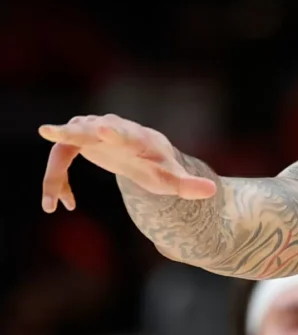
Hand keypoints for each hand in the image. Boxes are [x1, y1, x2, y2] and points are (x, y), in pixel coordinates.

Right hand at [38, 114, 216, 212]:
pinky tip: (62, 205)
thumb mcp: (171, 177)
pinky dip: (56, 180)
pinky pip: (59, 158)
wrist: (143, 155)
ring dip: (55, 175)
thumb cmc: (159, 166)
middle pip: (88, 128)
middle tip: (48, 131)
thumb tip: (212, 190)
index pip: (124, 131)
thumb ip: (188, 185)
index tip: (103, 129)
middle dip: (70, 131)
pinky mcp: (78, 141)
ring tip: (52, 206)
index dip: (114, 130)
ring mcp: (92, 132)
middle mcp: (111, 129)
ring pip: (66, 146)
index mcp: (136, 138)